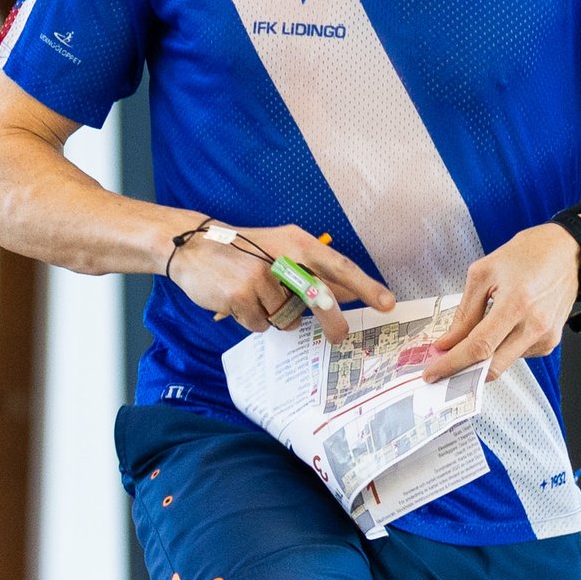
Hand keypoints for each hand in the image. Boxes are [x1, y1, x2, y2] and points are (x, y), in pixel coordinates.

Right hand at [163, 220, 393, 341]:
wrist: (193, 246)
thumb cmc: (244, 250)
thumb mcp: (280, 248)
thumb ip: (312, 269)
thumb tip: (348, 292)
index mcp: (297, 242)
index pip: (339, 265)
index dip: (365, 286)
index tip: (386, 303)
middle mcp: (282, 257)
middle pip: (319, 297)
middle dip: (332, 321)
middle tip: (340, 336)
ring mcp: (260, 277)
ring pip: (286, 318)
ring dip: (276, 317)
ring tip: (257, 298)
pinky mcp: (241, 297)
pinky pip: (261, 325)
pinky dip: (253, 321)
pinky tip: (239, 302)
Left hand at [418, 222, 580, 382]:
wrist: (568, 251)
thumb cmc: (529, 254)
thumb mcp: (484, 272)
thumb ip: (465, 312)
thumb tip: (448, 341)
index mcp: (516, 302)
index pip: (479, 346)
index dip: (452, 363)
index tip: (434, 372)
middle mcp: (535, 324)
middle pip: (492, 366)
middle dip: (463, 372)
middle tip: (444, 368)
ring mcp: (546, 336)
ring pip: (504, 363)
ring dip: (484, 358)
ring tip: (477, 334)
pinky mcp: (551, 341)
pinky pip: (518, 355)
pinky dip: (503, 349)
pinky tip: (504, 328)